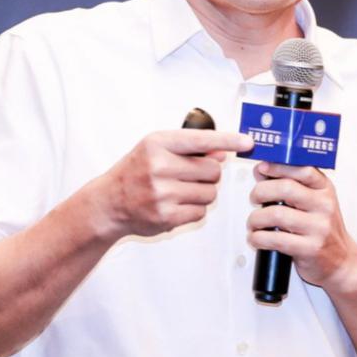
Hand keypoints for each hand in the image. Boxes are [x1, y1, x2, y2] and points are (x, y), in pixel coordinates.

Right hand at [98, 129, 252, 238]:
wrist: (109, 202)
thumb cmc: (135, 171)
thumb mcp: (157, 150)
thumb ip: (189, 149)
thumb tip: (221, 153)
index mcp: (158, 143)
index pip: (202, 140)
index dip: (228, 141)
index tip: (247, 142)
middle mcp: (159, 166)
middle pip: (212, 170)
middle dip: (209, 174)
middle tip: (191, 176)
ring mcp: (162, 193)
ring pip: (210, 193)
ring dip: (203, 192)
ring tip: (181, 190)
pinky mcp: (166, 216)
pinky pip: (200, 211)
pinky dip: (194, 209)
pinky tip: (176, 204)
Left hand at [247, 162, 356, 292]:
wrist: (341, 262)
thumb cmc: (322, 230)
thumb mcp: (315, 202)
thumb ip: (291, 185)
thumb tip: (262, 170)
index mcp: (325, 189)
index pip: (302, 169)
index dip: (278, 166)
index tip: (262, 169)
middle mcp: (324, 205)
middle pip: (285, 188)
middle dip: (261, 192)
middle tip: (254, 199)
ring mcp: (319, 227)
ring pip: (277, 214)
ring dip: (256, 219)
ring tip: (253, 224)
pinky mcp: (310, 248)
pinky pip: (276, 239)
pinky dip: (258, 238)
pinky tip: (256, 238)